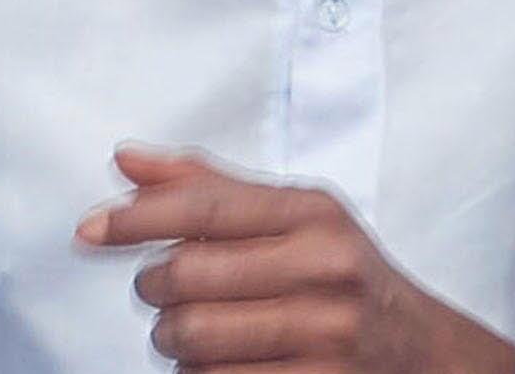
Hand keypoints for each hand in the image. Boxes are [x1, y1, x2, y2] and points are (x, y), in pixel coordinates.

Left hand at [80, 145, 514, 371]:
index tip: (89, 231)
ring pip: (196, 335)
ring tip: (184, 330)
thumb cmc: (341, 273)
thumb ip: (206, 186)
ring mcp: (329, 334)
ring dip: (171, 339)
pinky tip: (213, 362)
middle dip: (153, 288)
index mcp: (311, 214)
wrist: (425, 352)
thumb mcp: (291, 216)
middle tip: (157, 291)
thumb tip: (125, 161)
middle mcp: (325, 269)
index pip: (200, 207)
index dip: (132, 218)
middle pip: (187, 274)